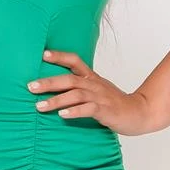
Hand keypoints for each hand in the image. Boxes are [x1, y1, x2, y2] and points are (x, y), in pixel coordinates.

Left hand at [27, 49, 150, 135]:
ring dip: (56, 100)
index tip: (43, 54)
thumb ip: (78, 87)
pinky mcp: (106, 111)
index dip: (60, 56)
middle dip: (49, 82)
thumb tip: (54, 87)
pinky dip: (74, 111)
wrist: (139, 113)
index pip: (75, 61)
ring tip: (39, 106)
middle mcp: (94, 84)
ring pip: (76, 94)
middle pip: (70, 79)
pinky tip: (62, 115)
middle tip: (31, 87)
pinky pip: (88, 109)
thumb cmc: (113, 103)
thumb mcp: (96, 90)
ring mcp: (100, 97)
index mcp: (92, 77)